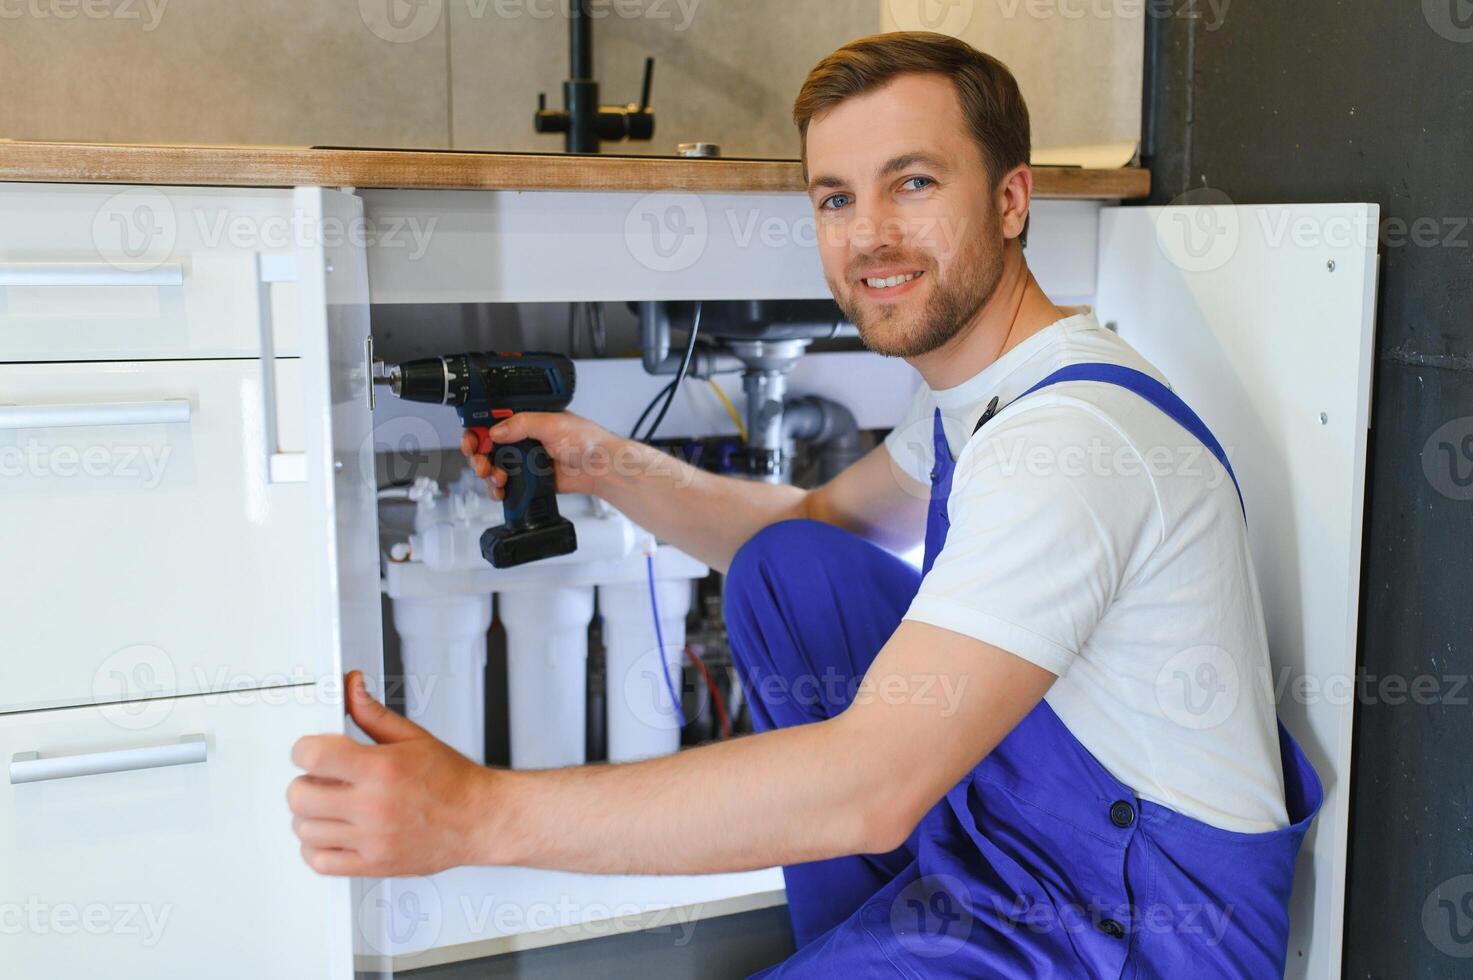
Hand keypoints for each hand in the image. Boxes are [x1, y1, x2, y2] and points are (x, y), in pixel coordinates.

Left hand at [287, 671, 497, 876]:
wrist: (478, 819)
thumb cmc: (451, 781)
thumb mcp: (414, 737)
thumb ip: (373, 714)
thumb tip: (351, 688)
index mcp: (381, 768)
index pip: (312, 757)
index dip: (303, 750)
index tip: (310, 751)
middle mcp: (373, 806)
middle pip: (299, 796)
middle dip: (304, 782)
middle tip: (320, 780)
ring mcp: (372, 839)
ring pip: (304, 830)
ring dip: (309, 816)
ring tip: (329, 807)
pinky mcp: (373, 864)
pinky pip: (320, 862)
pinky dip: (316, 849)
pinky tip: (332, 834)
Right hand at [460, 411, 615, 499]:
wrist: (601, 469)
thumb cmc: (586, 440)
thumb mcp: (552, 424)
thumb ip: (522, 424)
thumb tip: (496, 430)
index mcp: (526, 418)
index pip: (492, 420)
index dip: (477, 430)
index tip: (472, 440)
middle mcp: (523, 437)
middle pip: (486, 446)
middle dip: (478, 455)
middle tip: (481, 462)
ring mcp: (524, 459)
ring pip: (492, 466)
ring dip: (487, 473)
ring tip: (495, 477)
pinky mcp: (528, 479)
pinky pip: (506, 485)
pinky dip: (497, 489)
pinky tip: (500, 490)